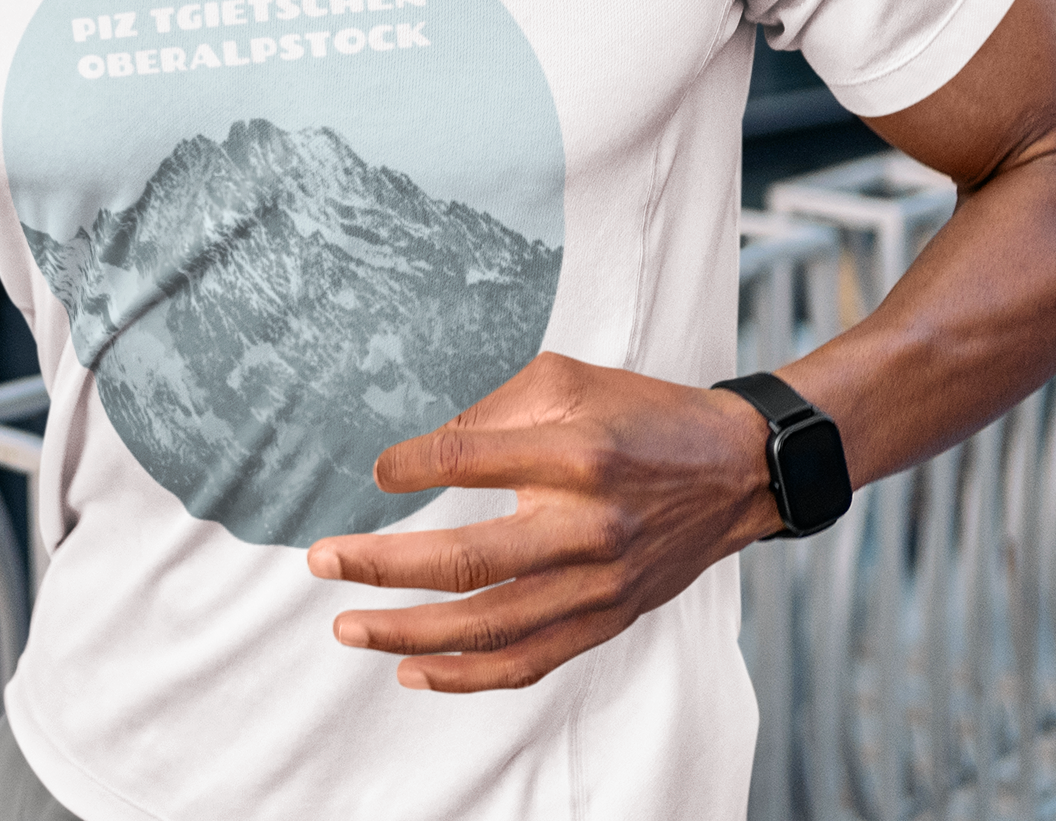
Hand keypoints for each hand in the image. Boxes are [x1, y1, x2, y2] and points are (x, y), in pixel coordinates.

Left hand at [306, 352, 778, 691]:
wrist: (734, 470)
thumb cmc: (641, 413)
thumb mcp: (567, 379)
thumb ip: (490, 412)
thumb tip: (416, 456)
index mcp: (576, 451)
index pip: (468, 460)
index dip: (411, 467)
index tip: (376, 471)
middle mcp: (587, 524)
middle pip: (466, 559)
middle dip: (382, 565)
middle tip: (320, 560)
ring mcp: (597, 584)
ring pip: (488, 626)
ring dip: (407, 632)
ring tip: (347, 625)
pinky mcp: (606, 620)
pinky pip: (527, 662)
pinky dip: (466, 676)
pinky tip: (412, 670)